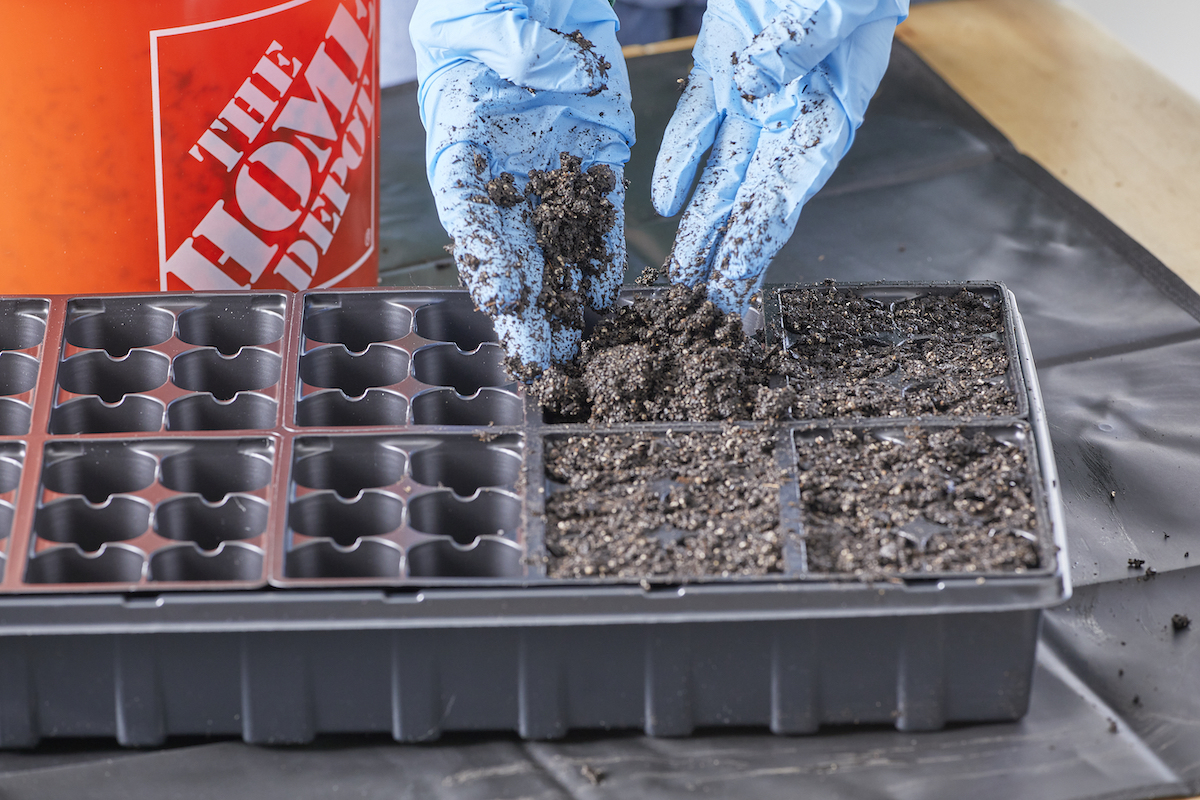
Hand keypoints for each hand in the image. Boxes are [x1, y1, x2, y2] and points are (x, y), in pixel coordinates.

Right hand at [411, 0, 634, 372]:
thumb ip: (515, 56)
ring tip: (578, 350)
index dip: (488, 262)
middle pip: (515, 252)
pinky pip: (599, 221)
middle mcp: (507, 175)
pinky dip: (600, 263)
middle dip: (530, 310)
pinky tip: (606, 304)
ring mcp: (551, 175)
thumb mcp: (491, 25)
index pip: (473, 215)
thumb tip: (555, 79)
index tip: (505, 302)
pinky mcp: (595, 164)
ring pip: (557, 250)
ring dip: (566, 302)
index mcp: (465, 149)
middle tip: (544, 359)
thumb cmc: (491, 12)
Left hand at [652, 0, 907, 313]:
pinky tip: (663, 203)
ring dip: (698, 223)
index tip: (732, 289)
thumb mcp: (837, 0)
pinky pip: (696, 123)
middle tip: (693, 307)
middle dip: (720, 254)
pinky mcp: (722, 66)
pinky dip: (679, 161)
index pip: (786, 195)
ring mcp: (753, 95)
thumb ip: (800, 45)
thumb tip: (752, 88)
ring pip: (720, 173)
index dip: (755, 245)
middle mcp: (790, 117)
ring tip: (676, 273)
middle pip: (749, 200)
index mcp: (830, 113)